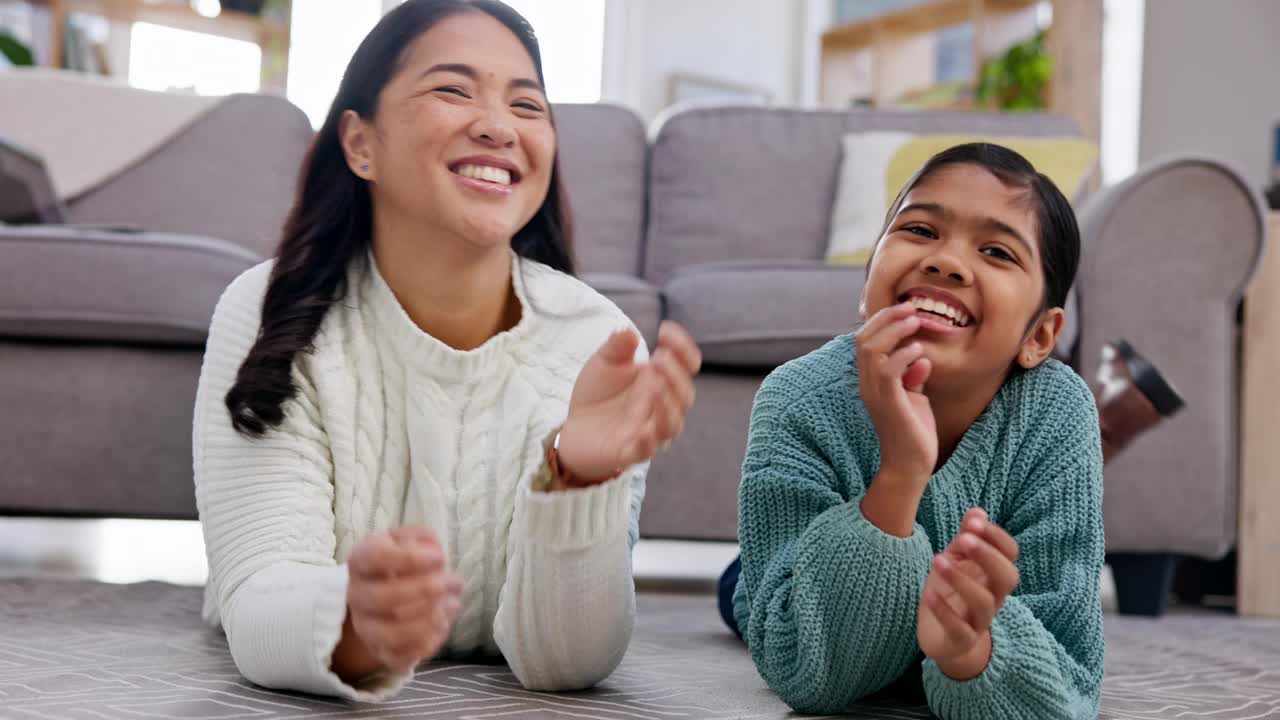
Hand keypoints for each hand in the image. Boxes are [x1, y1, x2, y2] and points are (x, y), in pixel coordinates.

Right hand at [335, 527, 462, 678]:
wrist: (389, 594)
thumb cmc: (404, 563)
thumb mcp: (412, 539)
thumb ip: (423, 538)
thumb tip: (434, 555)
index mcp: (361, 560)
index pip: (375, 558)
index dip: (410, 559)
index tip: (440, 557)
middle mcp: (356, 595)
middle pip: (383, 599)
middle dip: (425, 590)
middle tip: (449, 583)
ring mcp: (366, 627)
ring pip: (392, 633)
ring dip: (430, 619)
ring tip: (453, 603)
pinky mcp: (381, 652)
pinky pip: (401, 657)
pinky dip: (428, 642)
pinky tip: (441, 624)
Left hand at [556, 322, 701, 482]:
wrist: (573, 429)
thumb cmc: (596, 395)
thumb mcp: (603, 363)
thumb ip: (616, 347)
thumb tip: (629, 331)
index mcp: (659, 381)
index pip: (687, 365)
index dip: (683, 348)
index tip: (664, 330)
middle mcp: (659, 406)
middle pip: (685, 395)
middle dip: (676, 376)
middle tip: (658, 359)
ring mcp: (646, 430)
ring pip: (672, 425)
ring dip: (669, 406)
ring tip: (655, 387)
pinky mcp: (628, 451)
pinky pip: (646, 451)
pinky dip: (649, 442)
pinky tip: (644, 430)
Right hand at [855, 302, 935, 485]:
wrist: (912, 465)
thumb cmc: (914, 431)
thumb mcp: (915, 396)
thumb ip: (913, 375)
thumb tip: (921, 356)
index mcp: (870, 380)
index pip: (864, 341)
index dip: (882, 320)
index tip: (906, 309)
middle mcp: (867, 384)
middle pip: (863, 339)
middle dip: (887, 318)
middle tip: (911, 307)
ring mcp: (875, 393)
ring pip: (872, 349)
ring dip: (895, 330)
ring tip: (917, 320)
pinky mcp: (889, 402)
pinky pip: (888, 370)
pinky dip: (904, 354)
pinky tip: (920, 351)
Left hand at [917, 508, 1019, 678]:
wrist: (944, 637)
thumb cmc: (951, 592)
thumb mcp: (955, 561)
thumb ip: (966, 537)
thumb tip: (977, 511)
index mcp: (993, 574)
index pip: (1010, 554)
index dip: (997, 537)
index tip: (975, 522)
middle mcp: (993, 597)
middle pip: (1008, 578)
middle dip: (988, 556)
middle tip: (963, 540)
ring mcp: (979, 620)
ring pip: (984, 602)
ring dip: (961, 579)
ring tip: (937, 560)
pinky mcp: (962, 640)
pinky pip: (960, 629)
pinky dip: (945, 611)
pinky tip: (929, 594)